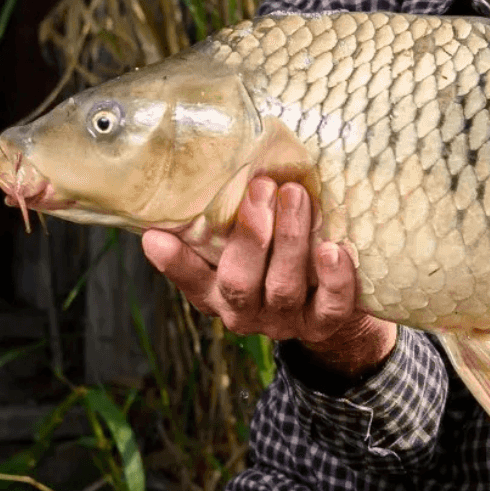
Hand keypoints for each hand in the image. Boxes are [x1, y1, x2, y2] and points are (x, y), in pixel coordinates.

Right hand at [141, 177, 395, 377]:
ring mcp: (286, 320)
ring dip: (290, 239)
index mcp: (218, 291)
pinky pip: (331, 306)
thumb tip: (215, 166)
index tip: (155, 236)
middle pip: (239, 283)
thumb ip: (230, 220)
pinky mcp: (326, 323)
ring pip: (284, 287)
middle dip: (250, 235)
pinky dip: (334, 277)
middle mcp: (246, 310)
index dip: (174, 262)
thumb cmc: (281, 257)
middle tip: (262, 187)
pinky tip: (334, 249)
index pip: (191, 279)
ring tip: (297, 196)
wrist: (332, 304)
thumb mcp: (251, 242)